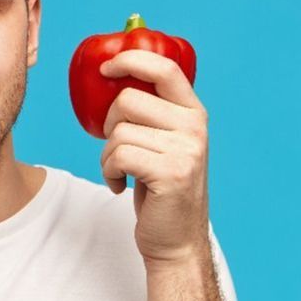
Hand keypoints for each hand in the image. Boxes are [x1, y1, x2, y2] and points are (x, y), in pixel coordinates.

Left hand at [98, 49, 209, 268]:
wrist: (177, 240)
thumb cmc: (160, 190)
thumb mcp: (165, 143)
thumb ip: (153, 114)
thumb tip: (113, 77)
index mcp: (193, 113)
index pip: (165, 68)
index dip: (131, 59)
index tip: (106, 68)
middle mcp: (194, 127)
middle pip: (127, 100)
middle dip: (109, 124)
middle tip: (117, 148)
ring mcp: (186, 150)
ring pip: (118, 132)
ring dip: (107, 156)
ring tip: (121, 172)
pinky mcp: (171, 173)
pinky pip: (117, 156)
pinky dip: (108, 172)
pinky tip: (120, 185)